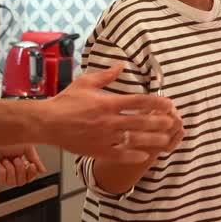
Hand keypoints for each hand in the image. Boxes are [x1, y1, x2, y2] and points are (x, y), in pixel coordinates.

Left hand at [0, 143, 45, 188]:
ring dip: (11, 169)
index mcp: (21, 162)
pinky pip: (2, 179)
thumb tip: (42, 170)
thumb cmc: (8, 137)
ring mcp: (2, 172)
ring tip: (7, 159)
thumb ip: (35, 159)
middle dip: (20, 170)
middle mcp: (12, 169)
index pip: (29, 177)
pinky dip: (2, 170)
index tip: (31, 165)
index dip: (31, 173)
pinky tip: (0, 163)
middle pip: (21, 182)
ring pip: (12, 182)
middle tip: (16, 159)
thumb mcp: (26, 146)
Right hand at [37, 65, 183, 161]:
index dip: (157, 103)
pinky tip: (145, 156)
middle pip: (141, 122)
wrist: (46, 123)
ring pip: (134, 140)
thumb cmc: (65, 102)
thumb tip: (121, 65)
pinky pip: (119, 155)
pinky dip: (133, 156)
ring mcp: (104, 137)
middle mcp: (108, 121)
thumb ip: (106, 75)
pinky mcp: (97, 150)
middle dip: (160, 123)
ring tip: (166, 140)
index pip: (138, 102)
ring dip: (152, 140)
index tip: (169, 104)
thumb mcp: (85, 83)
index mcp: (107, 103)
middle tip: (173, 123)